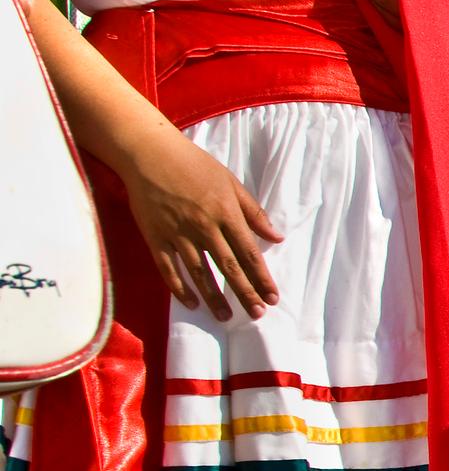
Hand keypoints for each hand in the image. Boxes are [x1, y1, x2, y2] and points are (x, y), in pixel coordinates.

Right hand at [120, 128, 281, 320]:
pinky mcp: (155, 237)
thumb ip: (254, 212)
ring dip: (214, 297)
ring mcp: (178, 233)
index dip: (262, 278)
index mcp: (226, 213)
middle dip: (245, 293)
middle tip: (257, 314)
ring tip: (226, 317)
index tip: (272, 298)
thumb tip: (277, 237)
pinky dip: (179, 288)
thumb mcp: (231, 183)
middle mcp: (204, 227)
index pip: (248, 253)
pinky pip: (168, 269)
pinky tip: (192, 303)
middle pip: (228, 267)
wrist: (149, 153)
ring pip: (199, 273)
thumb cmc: (194, 165)